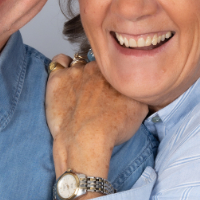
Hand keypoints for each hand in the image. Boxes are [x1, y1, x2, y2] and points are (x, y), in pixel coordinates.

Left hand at [46, 54, 147, 181]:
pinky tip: (65, 78)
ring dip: (80, 70)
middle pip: (97, 64)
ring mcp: (75, 71)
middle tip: (98, 93)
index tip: (112, 89)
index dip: (113, 78)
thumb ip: (138, 92)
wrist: (87, 139)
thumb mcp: (141, 109)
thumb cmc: (113, 128)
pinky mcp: (57, 79)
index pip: (115, 65)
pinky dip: (62, 65)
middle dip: (98, 75)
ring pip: (78, 60)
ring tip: (81, 87)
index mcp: (116, 71)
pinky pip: (59, 61)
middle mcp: (96, 66)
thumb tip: (138, 87)